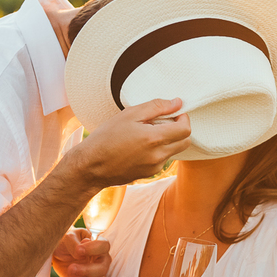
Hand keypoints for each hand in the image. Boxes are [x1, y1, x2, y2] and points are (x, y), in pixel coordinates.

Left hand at [51, 228, 110, 276]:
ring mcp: (96, 276)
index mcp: (96, 246)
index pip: (104, 246)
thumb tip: (79, 252)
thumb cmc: (64, 242)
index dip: (94, 248)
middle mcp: (100, 261)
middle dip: (88, 269)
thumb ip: (73, 242)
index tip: (79, 251)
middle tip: (71, 268)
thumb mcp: (66, 237)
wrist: (56, 253)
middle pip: (104, 267)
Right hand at [65, 97, 190, 188]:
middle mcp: (158, 156)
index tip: (174, 113)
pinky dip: (158, 150)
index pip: (185, 129)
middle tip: (163, 122)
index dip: (183, 118)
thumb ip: (156, 107)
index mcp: (154, 139)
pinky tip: (140, 146)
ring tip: (146, 133)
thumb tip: (178, 102)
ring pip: (174, 151)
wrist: (91, 166)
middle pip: (185, 142)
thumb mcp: (129, 114)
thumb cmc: (106, 137)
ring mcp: (155, 167)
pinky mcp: (149, 174)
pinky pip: (162, 160)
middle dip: (179, 130)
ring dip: (168, 140)